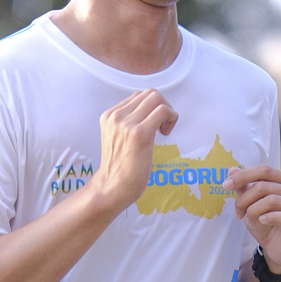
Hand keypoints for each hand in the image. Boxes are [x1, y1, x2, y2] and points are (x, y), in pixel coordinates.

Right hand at [95, 89, 178, 211]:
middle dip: (162, 106)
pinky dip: (171, 118)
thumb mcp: (117, 138)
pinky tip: (166, 133)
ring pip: (156, 98)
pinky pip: (162, 111)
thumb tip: (150, 114)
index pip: (138, 96)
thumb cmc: (118, 169)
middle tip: (162, 127)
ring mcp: (127, 123)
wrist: (112, 188)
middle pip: (149, 94)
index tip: (153, 125)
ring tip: (164, 130)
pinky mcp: (140, 133)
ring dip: (167, 111)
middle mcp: (116, 115)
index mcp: (109, 115)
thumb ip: (128, 124)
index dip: (151, 107)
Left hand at [224, 164, 280, 272]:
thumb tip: (232, 169)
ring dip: (254, 210)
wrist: (279, 251)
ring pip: (272, 200)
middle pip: (264, 186)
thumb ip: (244, 188)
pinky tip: (262, 221)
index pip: (264, 170)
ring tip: (248, 218)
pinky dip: (271, 218)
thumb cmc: (267, 226)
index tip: (225, 185)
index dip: (243, 176)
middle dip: (245, 199)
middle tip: (237, 212)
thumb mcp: (251, 206)